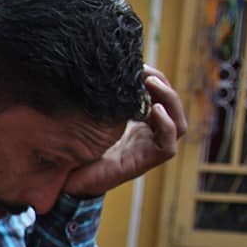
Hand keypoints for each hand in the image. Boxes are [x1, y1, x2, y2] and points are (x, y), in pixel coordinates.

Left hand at [63, 65, 187, 198]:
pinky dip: (166, 125)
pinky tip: (154, 110)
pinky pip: (169, 145)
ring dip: (169, 101)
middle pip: (172, 108)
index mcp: (138, 124)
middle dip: (163, 85)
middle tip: (146, 71)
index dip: (156, 80)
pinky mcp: (146, 163)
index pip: (159, 98)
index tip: (139, 65)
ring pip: (178, 124)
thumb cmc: (77, 150)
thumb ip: (100, 101)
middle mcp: (147, 136)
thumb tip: (98, 71)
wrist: (68, 181)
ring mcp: (149, 150)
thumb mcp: (90, 119)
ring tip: (151, 84)